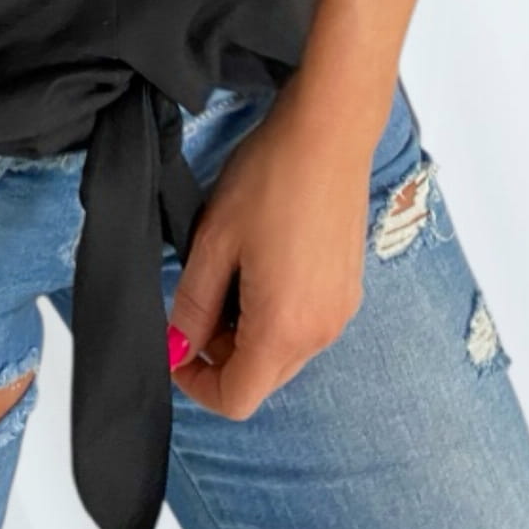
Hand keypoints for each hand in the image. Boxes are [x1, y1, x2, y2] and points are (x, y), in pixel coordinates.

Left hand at [163, 83, 378, 419]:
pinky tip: (267, 259)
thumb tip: (179, 345)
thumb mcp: (213, 241)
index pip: (235, 399)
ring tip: (234, 270)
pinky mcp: (351, 284)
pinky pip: (307, 323)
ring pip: (285, 352)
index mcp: (283, 328)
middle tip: (202, 297)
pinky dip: (280, 311)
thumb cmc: (273, 176)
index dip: (195, 383)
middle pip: (262, 378)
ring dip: (251, 331)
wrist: (331, 128)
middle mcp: (321, 331)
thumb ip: (192, 306)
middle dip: (222, 354)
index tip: (177, 342)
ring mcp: (342, 307)